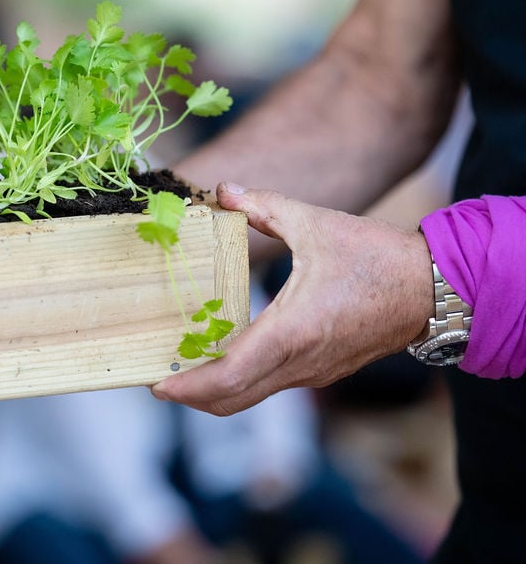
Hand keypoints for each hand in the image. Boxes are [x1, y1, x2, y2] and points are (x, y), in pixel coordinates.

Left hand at [153, 183, 434, 415]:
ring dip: (212, 391)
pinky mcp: (320, 372)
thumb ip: (263, 206)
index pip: (230, 375)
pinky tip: (219, 357)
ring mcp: (311, 373)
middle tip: (155, 377)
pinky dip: (237, 382)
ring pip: (250, 397)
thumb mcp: (314, 224)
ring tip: (179, 368)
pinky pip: (269, 386)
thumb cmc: (376, 257)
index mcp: (293, 331)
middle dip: (190, 394)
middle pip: (232, 399)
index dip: (189, 385)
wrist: (434, 289)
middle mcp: (300, 362)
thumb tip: (223, 191)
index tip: (157, 383)